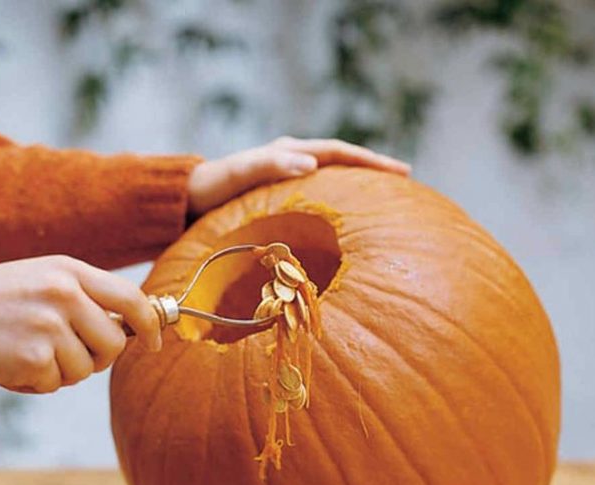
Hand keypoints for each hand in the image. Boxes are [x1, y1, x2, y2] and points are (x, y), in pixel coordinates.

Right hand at [0, 255, 160, 393]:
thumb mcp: (44, 280)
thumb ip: (86, 298)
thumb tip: (132, 330)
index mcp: (70, 271)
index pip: (130, 298)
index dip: (150, 326)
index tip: (154, 344)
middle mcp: (63, 293)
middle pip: (114, 344)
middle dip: (96, 358)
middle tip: (62, 352)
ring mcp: (49, 324)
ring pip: (86, 370)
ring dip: (60, 372)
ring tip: (26, 351)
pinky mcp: (33, 356)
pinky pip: (55, 384)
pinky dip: (34, 383)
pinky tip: (9, 363)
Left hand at [187, 136, 410, 216]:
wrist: (187, 201)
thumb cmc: (211, 189)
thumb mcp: (238, 175)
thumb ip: (270, 167)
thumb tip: (311, 163)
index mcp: (287, 152)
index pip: (338, 152)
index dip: (369, 162)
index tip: (399, 172)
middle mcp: (292, 161)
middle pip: (343, 162)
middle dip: (374, 170)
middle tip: (407, 181)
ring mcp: (289, 179)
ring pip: (334, 179)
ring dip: (361, 186)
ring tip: (389, 200)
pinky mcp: (283, 198)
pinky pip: (320, 198)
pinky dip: (341, 204)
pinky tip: (352, 222)